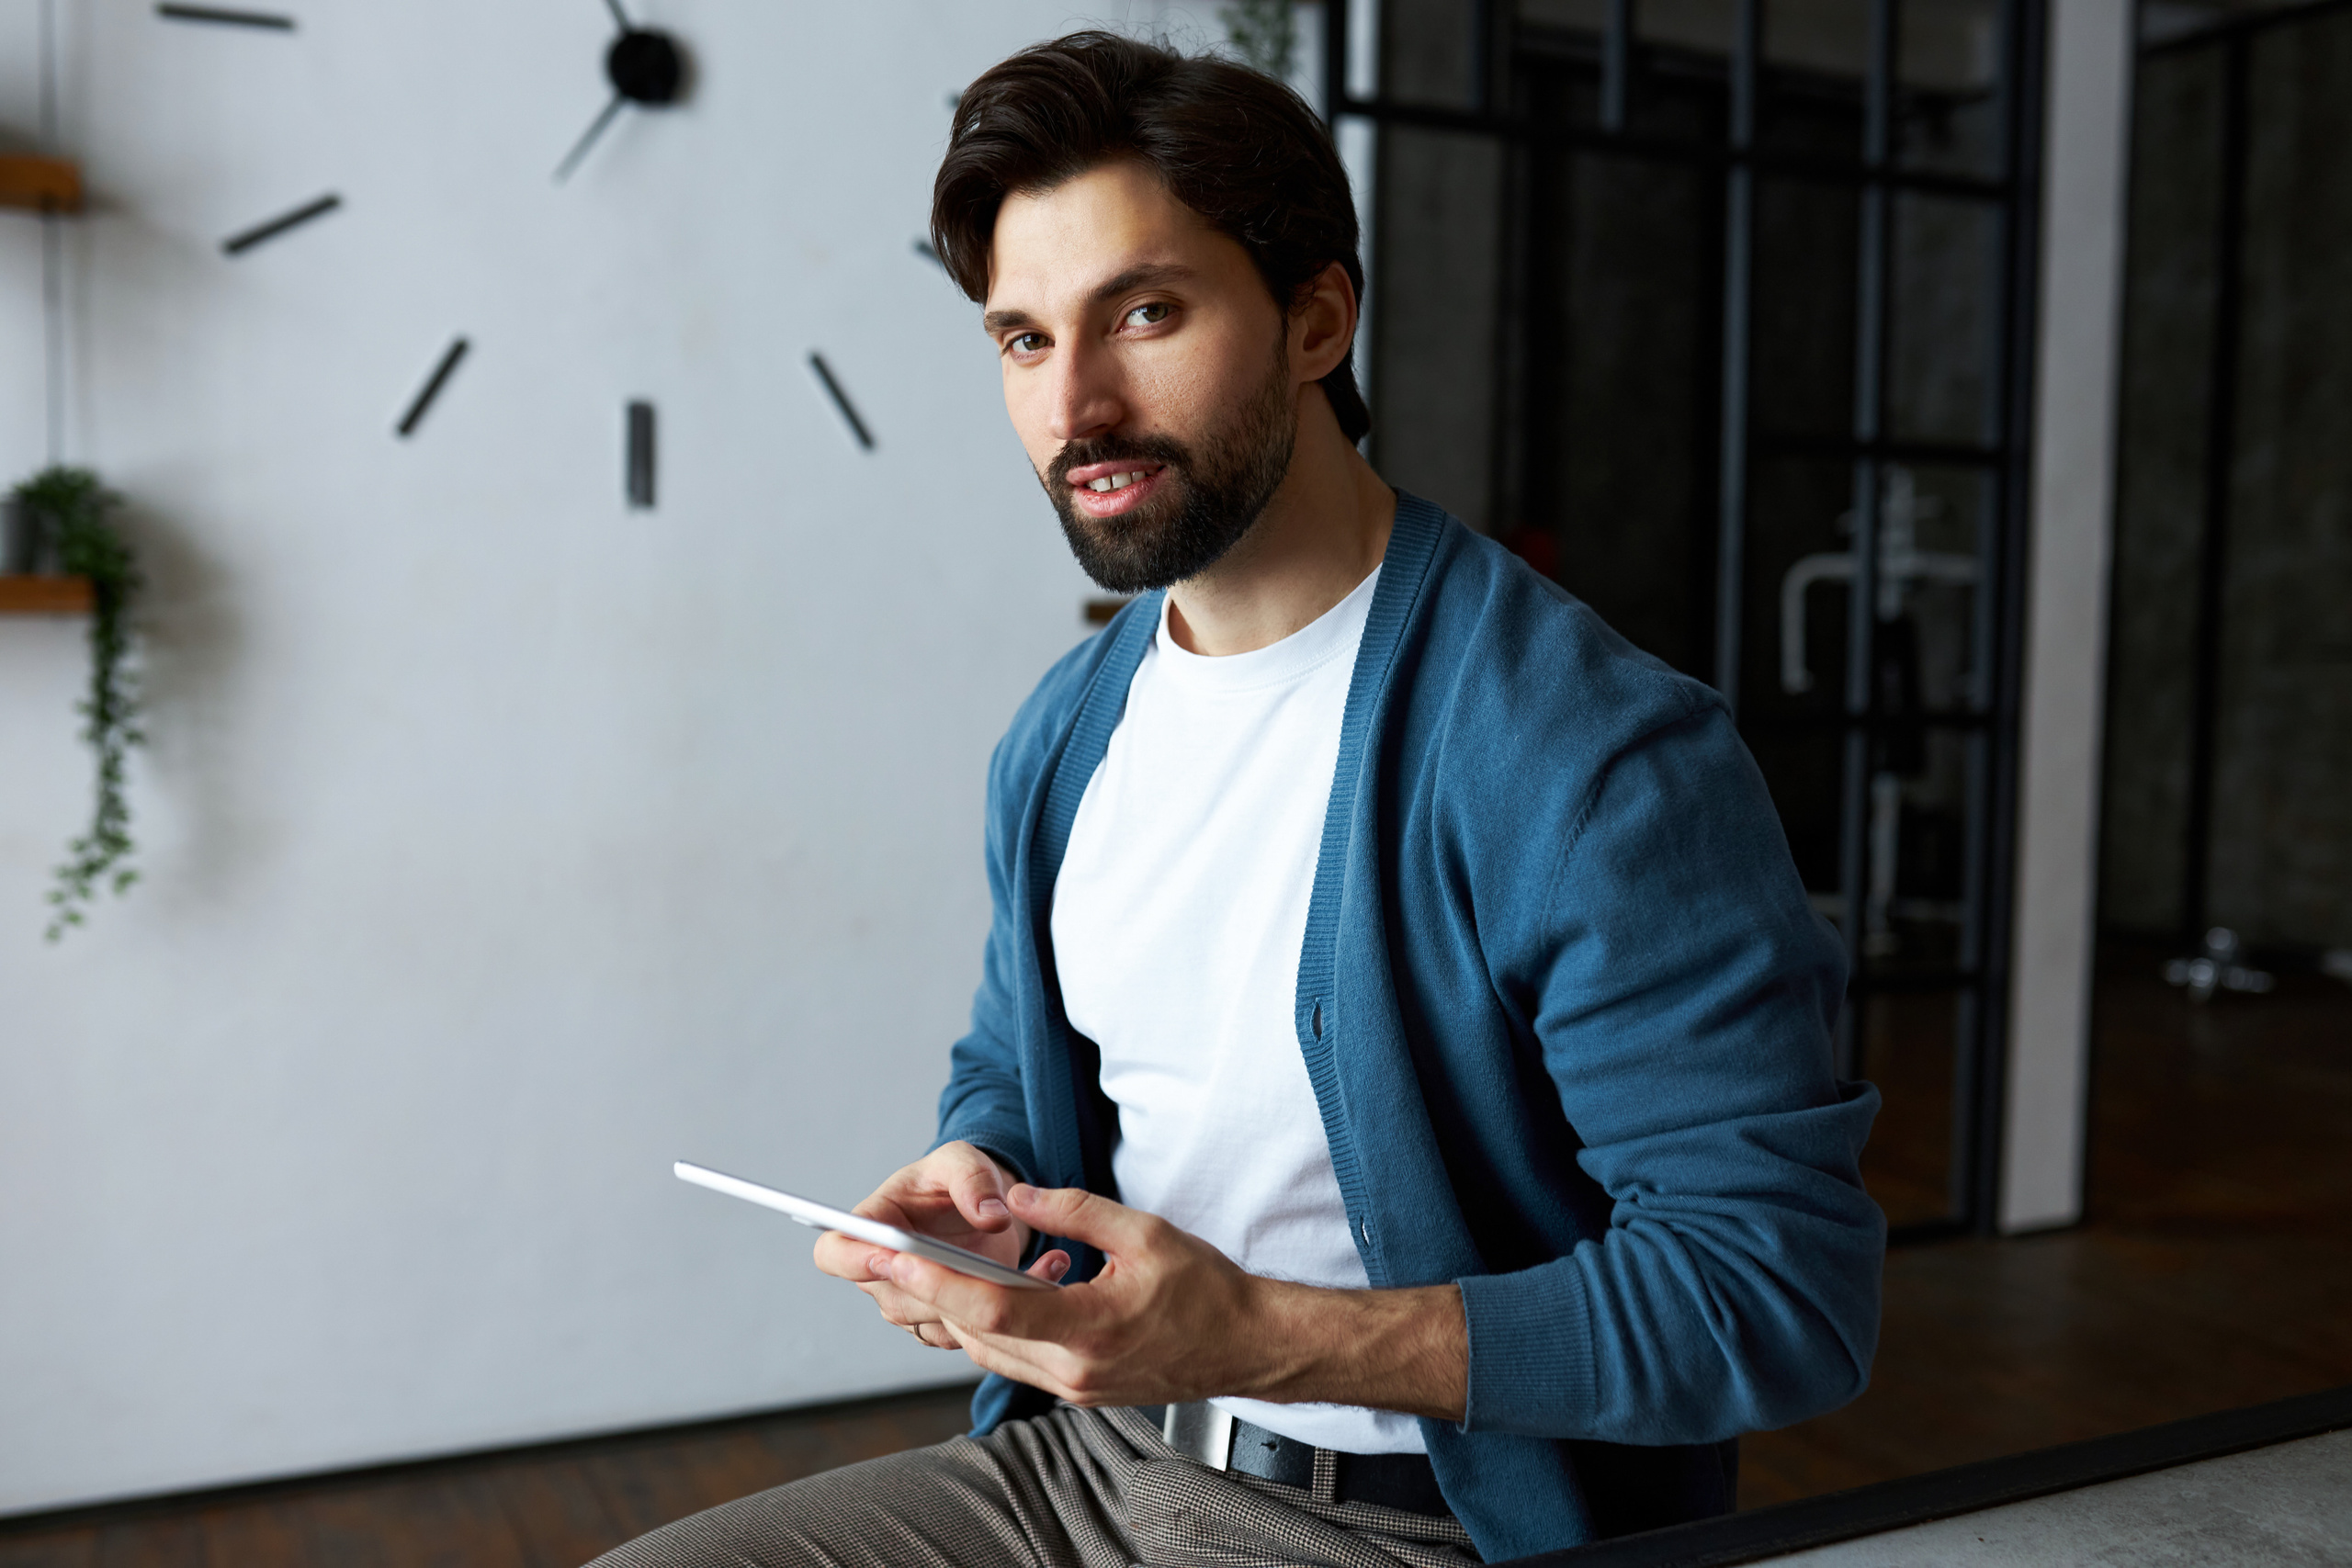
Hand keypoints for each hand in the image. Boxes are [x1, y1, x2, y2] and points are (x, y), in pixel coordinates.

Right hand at [813, 1143, 1067, 1349]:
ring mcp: (911, 1302)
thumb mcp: (965, 1161)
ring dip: (975, 1301)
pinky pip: (965, 1333)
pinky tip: (1038, 1281)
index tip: (889, 1256)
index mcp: (873, 1224)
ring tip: (1025, 1269)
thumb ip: (974, 1179)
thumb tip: (990, 1215)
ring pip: (930, 1320)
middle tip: (977, 1268)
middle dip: (932, 1287)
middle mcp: (883, 1271)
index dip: (852, 1259)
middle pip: (889, 1296)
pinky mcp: (944, 1323)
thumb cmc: (960, 1178)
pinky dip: (1001, 1315)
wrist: (986, 1208)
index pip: (836, 1252)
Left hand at [875, 1184, 1467, 1418]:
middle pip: (975, 1332)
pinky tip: (979, 1292)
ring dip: (951, 1310)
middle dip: (922, 1291)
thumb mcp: (1145, 1232)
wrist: (1250, 1346)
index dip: (935, 1280)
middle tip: (877, 1253)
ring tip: (910, 1267)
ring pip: (987, 1349)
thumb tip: (1018, 1194)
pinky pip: (1013, 1358)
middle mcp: (1073, 1370)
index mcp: (1089, 1330)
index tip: (892, 1255)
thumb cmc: (1208, 1289)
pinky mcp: (1078, 1389)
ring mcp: (1074, 1387)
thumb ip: (1074, 1210)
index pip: (991, 1309)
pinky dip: (987, 1325)